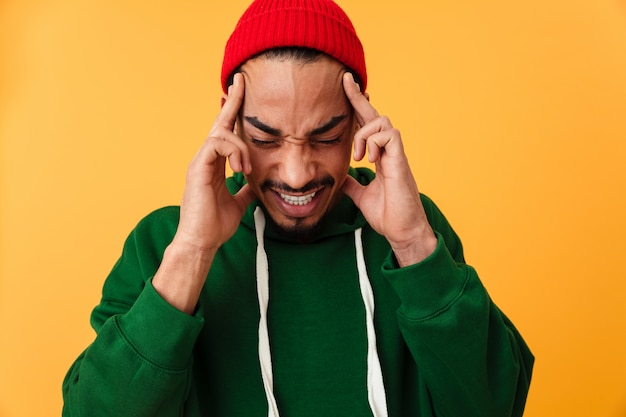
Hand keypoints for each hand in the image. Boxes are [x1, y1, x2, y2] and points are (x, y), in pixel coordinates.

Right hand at [153, 73, 255, 313]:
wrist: (201, 242)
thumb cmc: (215, 225)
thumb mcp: (238, 203)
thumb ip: (245, 189)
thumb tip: (256, 184)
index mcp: (215, 164)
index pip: (226, 133)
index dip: (234, 113)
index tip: (241, 93)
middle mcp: (206, 159)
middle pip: (220, 123)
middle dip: (232, 101)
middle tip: (241, 80)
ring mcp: (200, 162)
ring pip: (220, 133)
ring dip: (240, 147)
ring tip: (246, 169)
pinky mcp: (198, 168)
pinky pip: (216, 145)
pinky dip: (233, 152)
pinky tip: (240, 169)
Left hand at [341, 73, 436, 266]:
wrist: (402, 231)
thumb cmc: (388, 214)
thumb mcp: (361, 195)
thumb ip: (352, 183)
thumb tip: (340, 178)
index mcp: (380, 157)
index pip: (367, 126)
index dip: (356, 107)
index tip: (345, 88)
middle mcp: (389, 152)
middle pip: (375, 115)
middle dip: (358, 97)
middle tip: (346, 80)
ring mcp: (396, 155)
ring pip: (383, 121)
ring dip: (364, 134)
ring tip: (359, 156)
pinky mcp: (400, 161)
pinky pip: (390, 135)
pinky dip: (375, 143)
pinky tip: (370, 160)